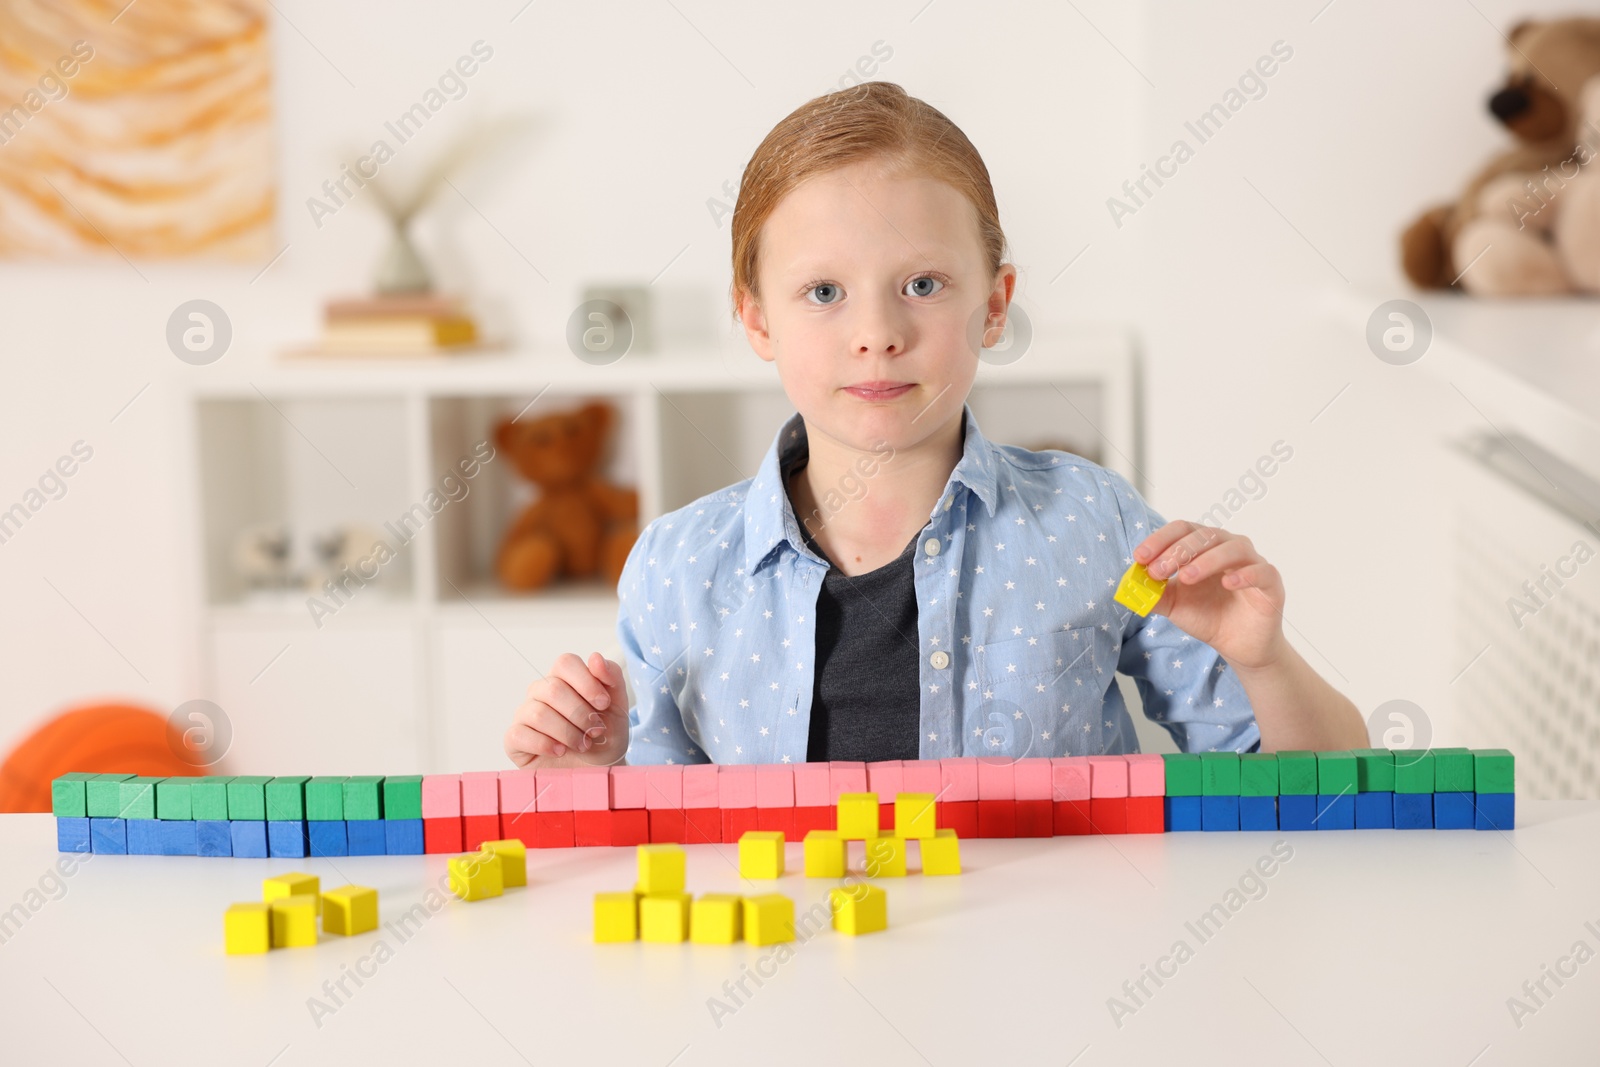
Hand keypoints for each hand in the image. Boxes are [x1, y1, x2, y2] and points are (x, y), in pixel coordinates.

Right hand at [504, 651, 627, 766]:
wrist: (598, 772)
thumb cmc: (605, 737)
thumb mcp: (618, 707)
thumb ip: (612, 678)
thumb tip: (595, 657)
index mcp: (565, 679)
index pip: (565, 662)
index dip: (586, 681)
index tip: (604, 704)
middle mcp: (541, 692)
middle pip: (552, 688)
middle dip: (581, 714)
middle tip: (595, 731)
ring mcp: (525, 714)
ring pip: (539, 713)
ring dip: (568, 733)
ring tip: (583, 745)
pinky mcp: (515, 739)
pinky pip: (519, 734)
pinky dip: (545, 745)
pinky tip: (561, 752)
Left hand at [1134, 520, 1287, 670]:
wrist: (1238, 646)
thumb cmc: (1208, 616)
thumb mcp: (1175, 605)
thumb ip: (1154, 593)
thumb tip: (1131, 584)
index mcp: (1204, 546)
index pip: (1182, 529)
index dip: (1160, 539)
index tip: (1140, 557)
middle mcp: (1229, 547)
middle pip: (1205, 535)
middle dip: (1178, 551)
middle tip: (1158, 570)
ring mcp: (1252, 563)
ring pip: (1233, 548)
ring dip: (1207, 560)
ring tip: (1186, 577)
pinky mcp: (1271, 583)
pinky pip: (1262, 571)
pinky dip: (1244, 574)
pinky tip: (1227, 583)